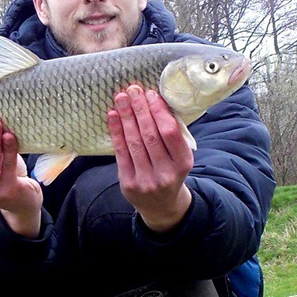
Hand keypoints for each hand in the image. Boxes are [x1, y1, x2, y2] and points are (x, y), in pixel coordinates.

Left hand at [107, 84, 192, 232]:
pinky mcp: (128, 184)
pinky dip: (116, 132)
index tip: (150, 94)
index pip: (169, 132)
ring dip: (126, 117)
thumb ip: (171, 135)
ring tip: (121, 98)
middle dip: (140, 110)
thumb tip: (153, 101)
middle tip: (132, 90)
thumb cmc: (170, 173)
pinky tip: (113, 116)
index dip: (158, 111)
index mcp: (183, 164)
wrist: (161, 206)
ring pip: (133, 142)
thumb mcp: (180, 157)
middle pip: (150, 135)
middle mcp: (165, 173)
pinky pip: (121, 153)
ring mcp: (145, 180)